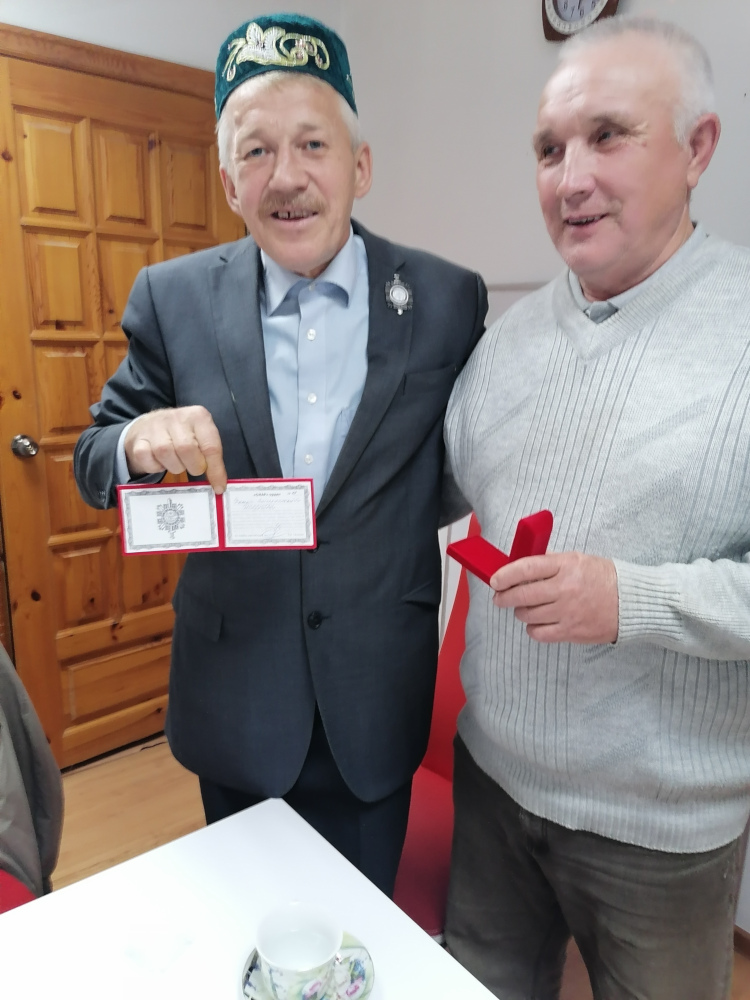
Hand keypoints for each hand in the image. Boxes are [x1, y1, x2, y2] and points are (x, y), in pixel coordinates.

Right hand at [124, 406, 226, 493]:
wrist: (148, 426)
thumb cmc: (181, 436)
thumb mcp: (200, 437)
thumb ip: (211, 456)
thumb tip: (219, 485)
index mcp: (198, 416)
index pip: (211, 446)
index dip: (215, 470)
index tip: (218, 487)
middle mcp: (176, 417)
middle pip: (187, 449)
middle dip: (193, 466)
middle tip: (192, 467)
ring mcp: (155, 427)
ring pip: (166, 453)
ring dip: (174, 466)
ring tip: (177, 462)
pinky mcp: (138, 439)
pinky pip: (148, 459)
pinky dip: (155, 467)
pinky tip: (160, 462)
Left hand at [490, 551, 618, 643]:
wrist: (631, 602)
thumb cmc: (603, 578)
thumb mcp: (577, 560)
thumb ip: (550, 562)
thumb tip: (520, 565)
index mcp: (566, 566)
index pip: (526, 568)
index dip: (505, 575)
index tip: (495, 580)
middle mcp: (565, 588)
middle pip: (522, 594)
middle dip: (504, 597)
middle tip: (500, 597)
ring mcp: (568, 612)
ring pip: (528, 615)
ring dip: (521, 612)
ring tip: (524, 608)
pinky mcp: (571, 631)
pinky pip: (539, 633)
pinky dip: (533, 629)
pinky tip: (537, 623)